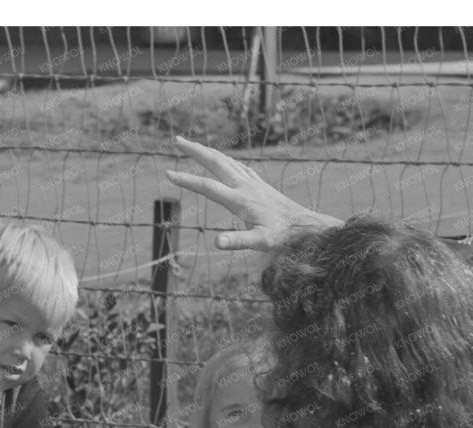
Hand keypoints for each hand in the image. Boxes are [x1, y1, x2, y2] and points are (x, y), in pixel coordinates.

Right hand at [165, 137, 341, 252]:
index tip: (168, 173)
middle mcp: (244, 186)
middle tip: (176, 139)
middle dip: (195, 150)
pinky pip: (238, 166)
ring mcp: (252, 183)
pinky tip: (223, 160)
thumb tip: (217, 243)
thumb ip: (238, 241)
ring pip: (226, 161)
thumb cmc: (281, 236)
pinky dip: (225, 159)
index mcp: (240, 200)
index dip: (187, 181)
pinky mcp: (259, 184)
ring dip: (207, 152)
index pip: (208, 187)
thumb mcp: (259, 242)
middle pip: (215, 162)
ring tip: (192, 146)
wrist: (304, 224)